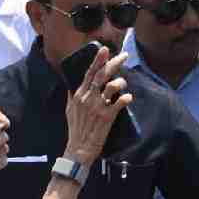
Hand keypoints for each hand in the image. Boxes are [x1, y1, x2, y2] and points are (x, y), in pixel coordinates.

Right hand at [63, 47, 132, 166]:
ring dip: (120, 82)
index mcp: (78, 95)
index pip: (88, 73)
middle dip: (113, 63)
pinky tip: (128, 97)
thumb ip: (73, 96)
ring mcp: (97, 107)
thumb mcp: (70, 110)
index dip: (97, 60)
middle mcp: (87, 98)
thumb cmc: (76, 129)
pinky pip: (119, 104)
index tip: (105, 49)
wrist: (78, 149)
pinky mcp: (106, 117)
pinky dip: (125, 99)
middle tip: (123, 56)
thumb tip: (74, 85)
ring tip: (124, 84)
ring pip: (111, 87)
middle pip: (101, 76)